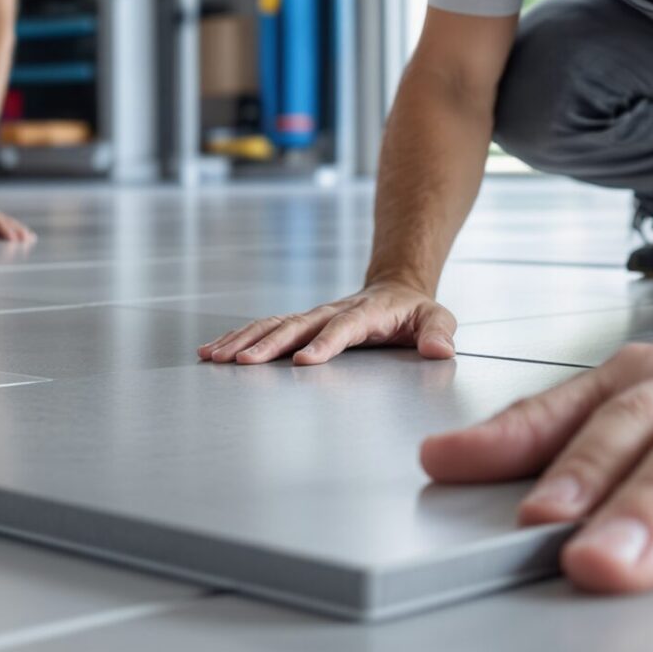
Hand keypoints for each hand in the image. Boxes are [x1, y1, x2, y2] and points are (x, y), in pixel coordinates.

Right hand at [196, 280, 457, 364]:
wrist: (394, 288)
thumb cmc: (414, 311)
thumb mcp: (437, 318)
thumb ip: (439, 333)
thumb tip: (439, 350)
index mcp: (366, 313)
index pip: (343, 328)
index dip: (323, 343)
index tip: (303, 361)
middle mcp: (332, 311)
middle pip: (295, 326)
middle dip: (267, 345)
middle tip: (242, 363)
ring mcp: (312, 316)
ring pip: (273, 325)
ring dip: (244, 341)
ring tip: (216, 356)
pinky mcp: (299, 324)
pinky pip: (265, 328)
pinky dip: (238, 338)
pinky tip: (213, 351)